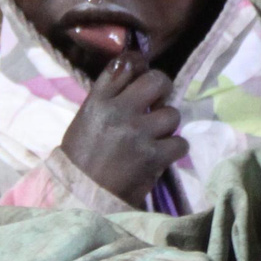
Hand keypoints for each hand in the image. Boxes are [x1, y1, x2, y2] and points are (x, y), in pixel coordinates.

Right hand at [59, 47, 188, 206]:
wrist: (81, 197)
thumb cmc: (81, 159)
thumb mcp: (86, 120)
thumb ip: (109, 98)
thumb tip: (137, 78)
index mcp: (98, 100)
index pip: (124, 64)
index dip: (139, 63)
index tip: (143, 71)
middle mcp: (119, 111)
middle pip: (157, 80)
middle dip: (163, 89)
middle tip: (158, 102)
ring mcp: (138, 133)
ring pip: (172, 114)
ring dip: (167, 125)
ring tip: (156, 136)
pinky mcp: (153, 156)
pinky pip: (180, 143)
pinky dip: (174, 149)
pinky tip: (162, 155)